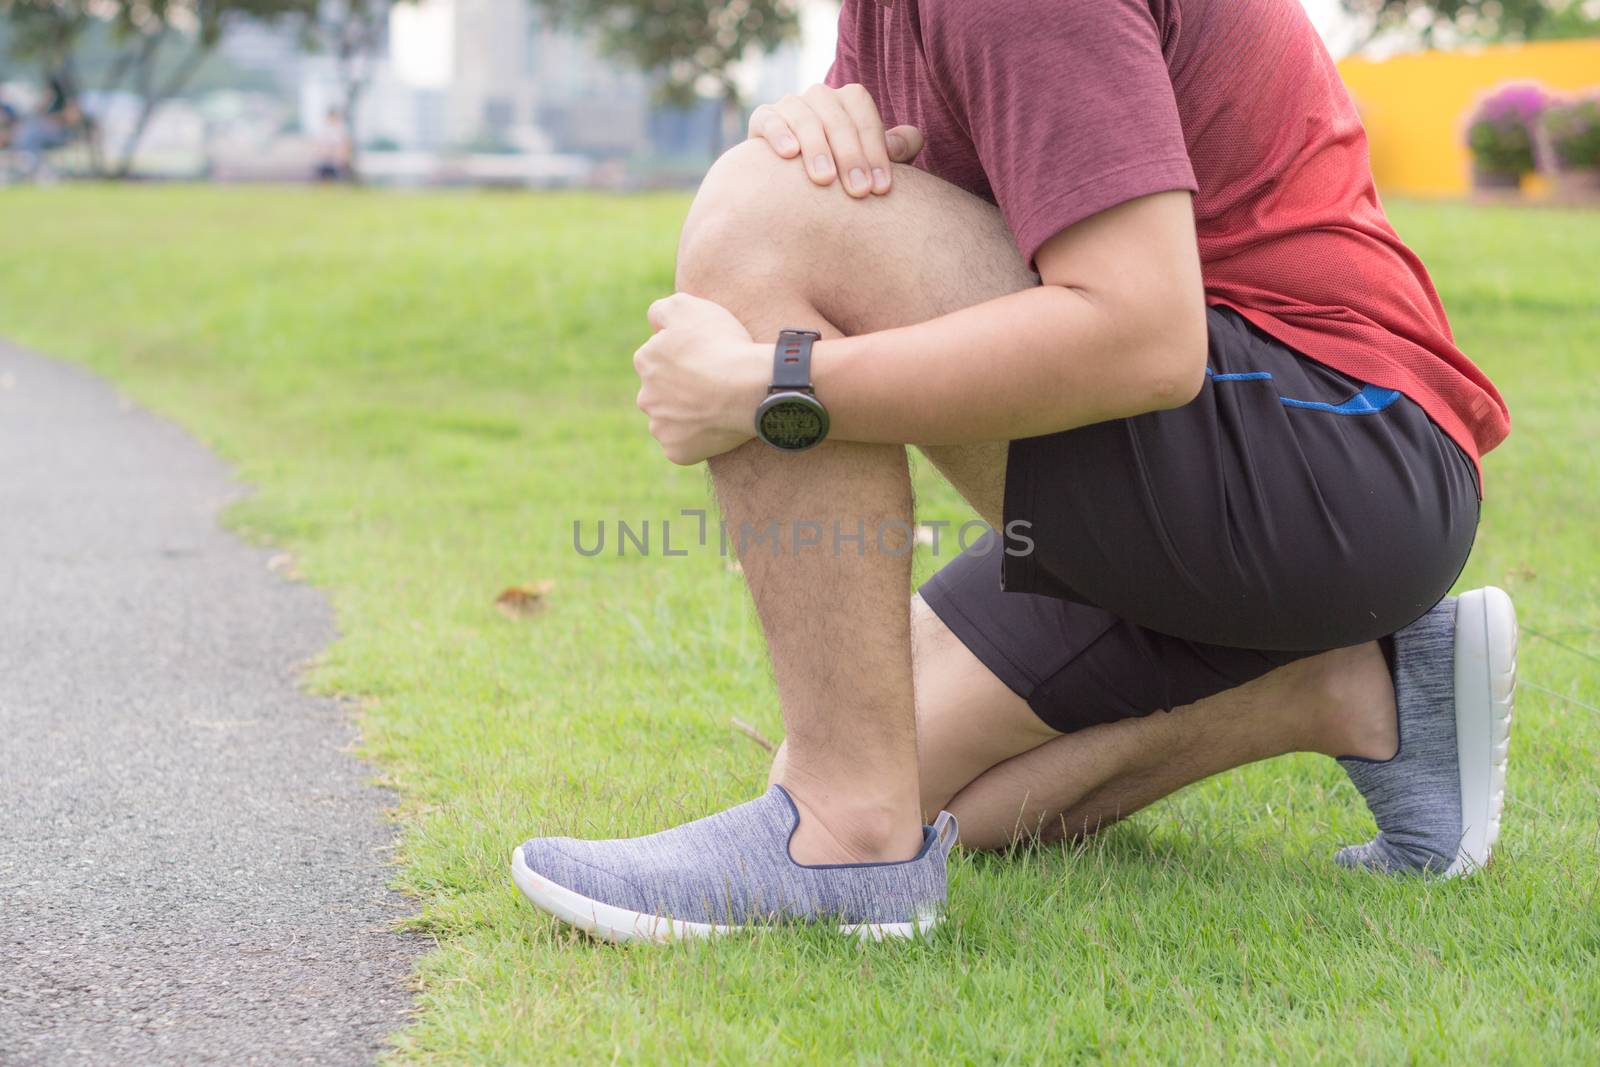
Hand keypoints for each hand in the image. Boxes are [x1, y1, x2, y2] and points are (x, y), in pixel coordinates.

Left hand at [634, 293, 767, 464]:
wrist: (749, 388)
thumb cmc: (722, 344)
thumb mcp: (688, 306)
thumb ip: (662, 310)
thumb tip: (653, 323)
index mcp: (646, 360)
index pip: (661, 358)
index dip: (686, 357)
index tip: (708, 357)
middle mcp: (645, 396)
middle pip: (663, 392)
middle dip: (682, 389)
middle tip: (714, 384)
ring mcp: (660, 426)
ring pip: (671, 420)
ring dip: (688, 415)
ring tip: (718, 406)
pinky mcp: (676, 451)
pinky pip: (683, 447)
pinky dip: (698, 440)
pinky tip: (717, 427)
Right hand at [747, 83, 923, 197]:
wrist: (790, 187)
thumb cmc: (841, 175)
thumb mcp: (869, 164)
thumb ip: (891, 152)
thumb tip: (913, 140)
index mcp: (848, 102)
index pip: (864, 114)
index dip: (875, 150)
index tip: (882, 188)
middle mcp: (820, 97)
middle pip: (837, 116)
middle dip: (851, 155)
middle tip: (859, 192)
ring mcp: (789, 106)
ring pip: (804, 116)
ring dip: (816, 147)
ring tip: (824, 180)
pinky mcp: (762, 120)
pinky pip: (768, 119)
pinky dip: (779, 134)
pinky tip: (790, 155)